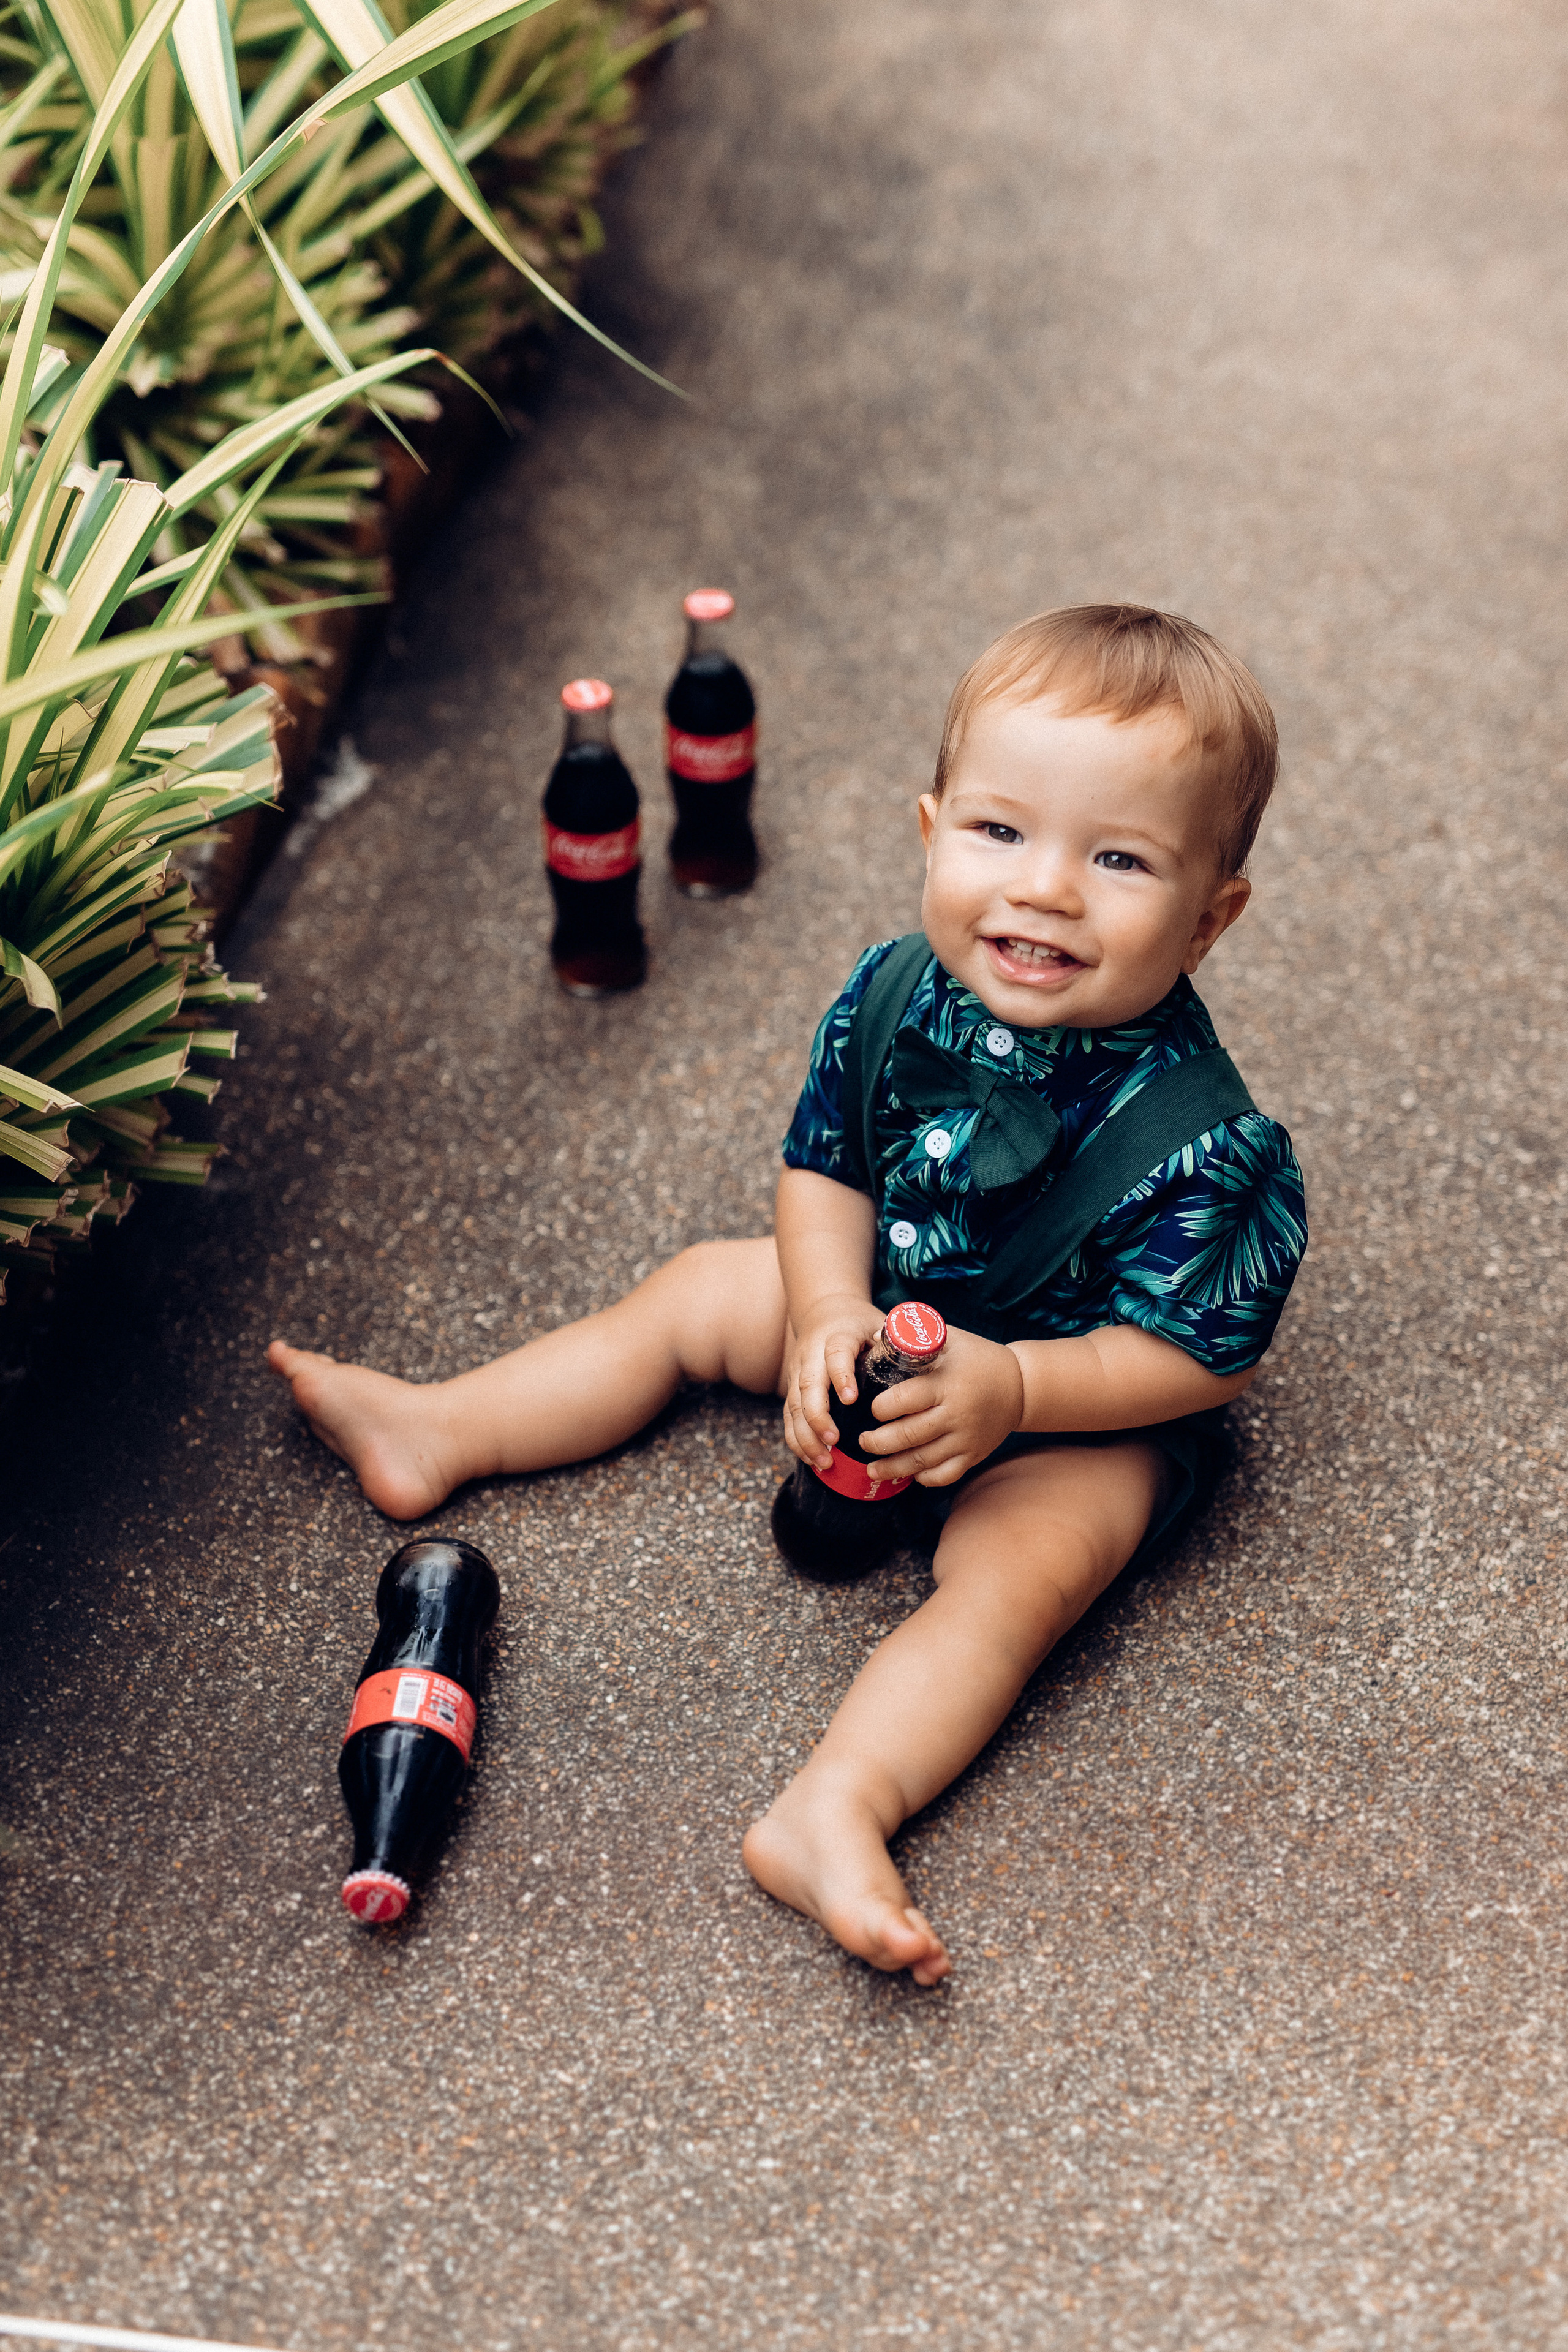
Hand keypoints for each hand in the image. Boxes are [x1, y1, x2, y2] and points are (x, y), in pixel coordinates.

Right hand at [782, 1294, 886, 1469]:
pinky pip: (789, 1417)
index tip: (851, 1399)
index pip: (835, 1354)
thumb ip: (893, 1341)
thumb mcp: (878, 1323)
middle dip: (818, 1417)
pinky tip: (812, 1459)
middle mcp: (811, 1354)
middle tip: (834, 1441)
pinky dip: (797, 1440)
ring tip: (824, 1461)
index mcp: (836, 1336)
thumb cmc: (858, 1324)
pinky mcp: (793, 1388)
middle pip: (807, 1385)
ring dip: (806, 1436)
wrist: (824, 1310)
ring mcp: (798, 1372)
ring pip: (794, 1406)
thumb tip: (913, 1353)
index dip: (841, 1376)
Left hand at [857, 1325, 1024, 1487]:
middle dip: (878, 1442)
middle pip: (908, 1436)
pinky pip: (945, 1475)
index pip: (905, 1400)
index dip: (882, 1407)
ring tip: (872, 1468)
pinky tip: (909, 1475)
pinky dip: (924, 1478)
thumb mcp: (950, 1340)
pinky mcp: (974, 1455)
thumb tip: (873, 1337)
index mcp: (947, 1384)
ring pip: (922, 1461)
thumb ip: (914, 1338)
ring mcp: (966, 1439)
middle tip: (863, 1440)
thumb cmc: (978, 1358)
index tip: (872, 1408)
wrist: (1021, 1385)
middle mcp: (956, 1414)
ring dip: (893, 1468)